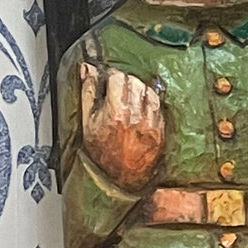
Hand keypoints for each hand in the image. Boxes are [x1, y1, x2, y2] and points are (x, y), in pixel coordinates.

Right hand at [80, 63, 163, 190]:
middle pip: (135, 81)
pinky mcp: (160, 130)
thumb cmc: (100, 153)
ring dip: (140, 91)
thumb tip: (87, 67)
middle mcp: (136, 115)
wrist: (119, 180)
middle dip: (126, 82)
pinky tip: (141, 111)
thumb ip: (88, 92)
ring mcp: (150, 123)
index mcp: (115, 111)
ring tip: (130, 100)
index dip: (111, 77)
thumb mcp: (87, 122)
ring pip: (149, 91)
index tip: (108, 82)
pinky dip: (150, 103)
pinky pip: (158, 106)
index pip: (118, 77)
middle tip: (119, 91)